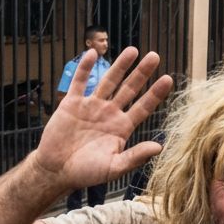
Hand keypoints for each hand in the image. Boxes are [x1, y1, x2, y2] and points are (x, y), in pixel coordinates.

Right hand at [30, 47, 172, 191]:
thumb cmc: (86, 172)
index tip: (168, 79)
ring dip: (120, 66)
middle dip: (141, 73)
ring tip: (133, 50)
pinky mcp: (72, 103)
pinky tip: (92, 54)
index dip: (155, 93)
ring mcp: (91, 106)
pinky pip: (80, 82)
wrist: (56, 171)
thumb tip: (160, 147)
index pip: (143, 107)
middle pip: (129, 89)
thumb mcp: (114, 168)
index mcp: (122, 128)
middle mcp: (109, 113)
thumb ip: (135, 157)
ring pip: (108, 81)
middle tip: (155, 56)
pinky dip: (85, 68)